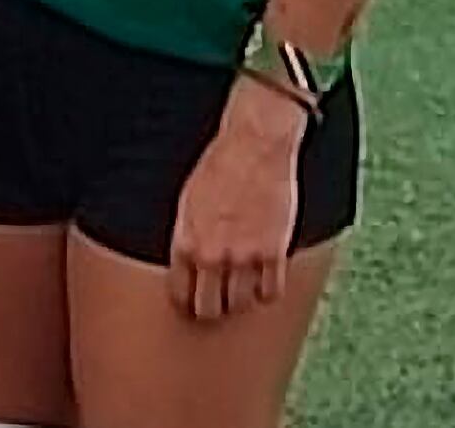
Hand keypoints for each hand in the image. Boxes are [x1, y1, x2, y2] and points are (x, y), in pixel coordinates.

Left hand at [167, 78, 305, 319]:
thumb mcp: (186, 200)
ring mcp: (244, 257)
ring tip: (242, 287)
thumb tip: (186, 262)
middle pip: (209, 309)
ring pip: (242, 305)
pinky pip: (271, 293)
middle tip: (218, 301)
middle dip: (212, 308)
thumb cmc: (218, 165)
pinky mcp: (274, 253)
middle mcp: (212, 255)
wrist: (253, 145)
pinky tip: (265, 279)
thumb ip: (186, 236)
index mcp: (184, 241)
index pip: (180, 294)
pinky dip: (269, 291)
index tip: (193, 300)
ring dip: (242, 299)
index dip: (187, 301)